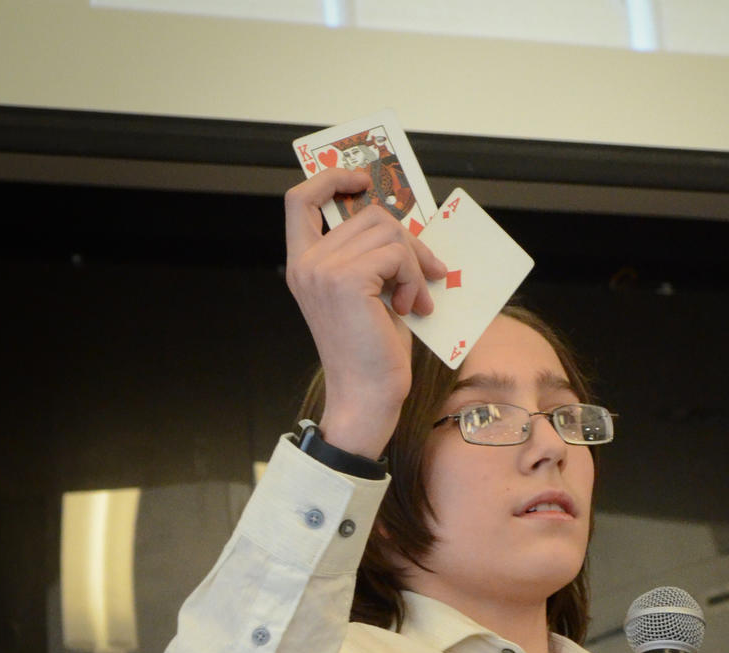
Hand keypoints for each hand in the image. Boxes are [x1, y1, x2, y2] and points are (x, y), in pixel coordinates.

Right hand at [284, 168, 447, 457]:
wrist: (367, 398)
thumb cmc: (373, 354)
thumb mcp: (371, 294)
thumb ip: (374, 257)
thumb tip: (406, 225)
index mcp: (304, 265)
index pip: (300, 199)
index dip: (331, 178)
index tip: (363, 180)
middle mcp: (306, 264)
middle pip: (367, 214)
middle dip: (408, 240)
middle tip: (429, 274)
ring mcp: (323, 270)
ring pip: (388, 232)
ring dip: (415, 265)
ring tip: (416, 301)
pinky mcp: (347, 280)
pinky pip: (396, 255)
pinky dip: (415, 279)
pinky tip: (413, 309)